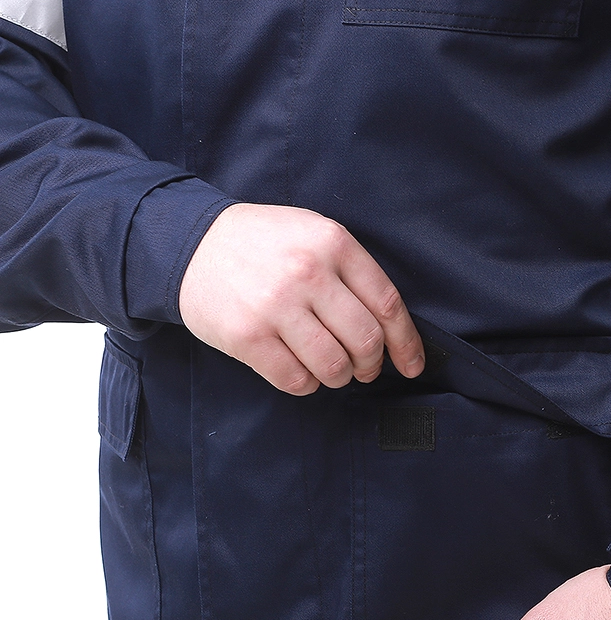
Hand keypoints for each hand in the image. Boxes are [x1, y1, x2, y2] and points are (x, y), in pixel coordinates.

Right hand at [179, 203, 423, 393]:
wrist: (190, 242)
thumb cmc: (263, 245)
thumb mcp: (313, 235)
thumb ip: (351, 273)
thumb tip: (391, 331)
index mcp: (332, 243)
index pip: (387, 304)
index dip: (406, 343)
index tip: (412, 365)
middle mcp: (307, 272)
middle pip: (366, 341)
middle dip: (371, 365)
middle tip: (363, 368)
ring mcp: (276, 305)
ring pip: (334, 366)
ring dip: (339, 377)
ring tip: (330, 369)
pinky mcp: (248, 336)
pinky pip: (297, 381)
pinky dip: (307, 384)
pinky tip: (301, 370)